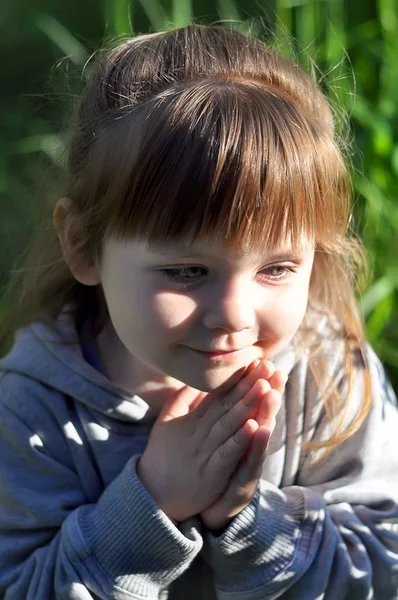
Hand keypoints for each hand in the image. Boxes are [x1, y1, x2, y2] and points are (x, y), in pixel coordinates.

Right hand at [137, 361, 275, 521]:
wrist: (150, 495)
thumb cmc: (160, 457)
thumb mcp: (165, 422)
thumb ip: (180, 400)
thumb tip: (194, 380)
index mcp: (193, 421)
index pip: (219, 395)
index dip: (237, 378)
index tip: (254, 361)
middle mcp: (200, 433)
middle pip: (227, 405)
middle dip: (248, 385)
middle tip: (266, 365)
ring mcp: (205, 453)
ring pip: (229, 425)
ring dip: (248, 405)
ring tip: (265, 387)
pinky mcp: (210, 474)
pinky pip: (227, 454)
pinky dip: (240, 440)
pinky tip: (254, 426)